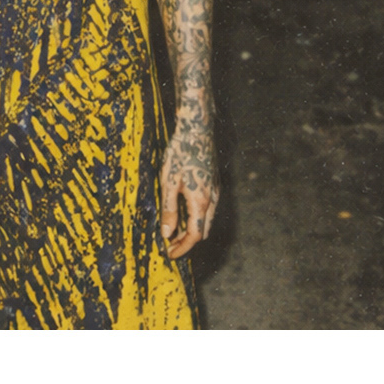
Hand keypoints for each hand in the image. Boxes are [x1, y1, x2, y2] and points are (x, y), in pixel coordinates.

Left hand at [159, 127, 217, 258]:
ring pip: (207, 219)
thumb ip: (169, 210)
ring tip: (174, 230)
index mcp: (200, 201)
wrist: (197, 130)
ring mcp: (216, 190)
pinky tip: (183, 211)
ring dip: (192, 229)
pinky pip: (209, 208)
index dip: (183, 248)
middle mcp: (212, 199)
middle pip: (203, 230)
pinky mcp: (215, 183)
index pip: (195, 235)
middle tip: (170, 244)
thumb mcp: (169, 183)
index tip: (170, 254)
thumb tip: (167, 233)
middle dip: (187, 241)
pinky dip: (197, 217)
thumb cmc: (180, 154)